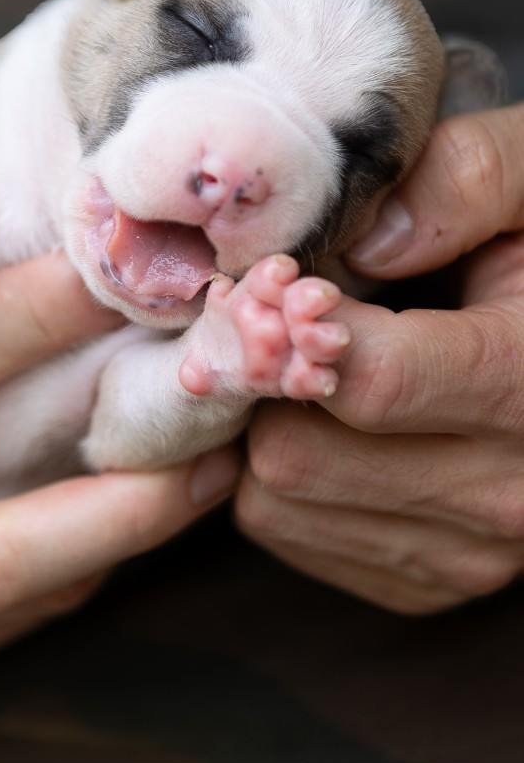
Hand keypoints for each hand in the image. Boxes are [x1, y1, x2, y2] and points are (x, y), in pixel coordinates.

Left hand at [235, 105, 523, 612]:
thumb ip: (468, 179)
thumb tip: (363, 244)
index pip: (374, 382)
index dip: (295, 329)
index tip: (278, 286)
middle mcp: (508, 494)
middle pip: (297, 454)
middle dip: (266, 380)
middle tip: (272, 325)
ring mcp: (466, 554)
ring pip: (274, 500)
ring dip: (263, 426)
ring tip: (306, 369)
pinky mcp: (423, 583)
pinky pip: (285, 532)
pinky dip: (280, 474)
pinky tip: (328, 422)